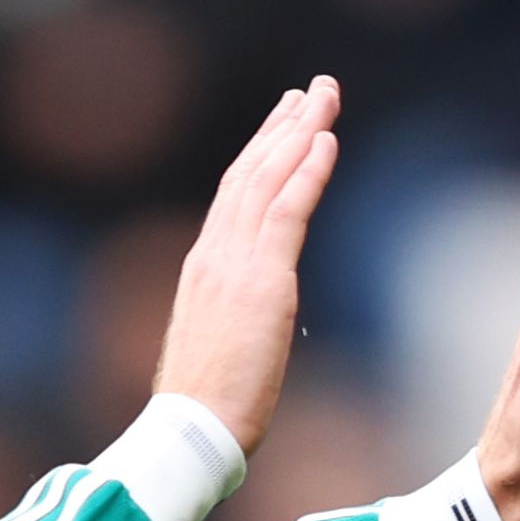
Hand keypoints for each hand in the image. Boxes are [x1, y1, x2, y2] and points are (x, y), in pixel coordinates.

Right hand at [151, 77, 342, 453]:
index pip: (235, 193)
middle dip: (285, 125)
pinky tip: (325, 143)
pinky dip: (306, 174)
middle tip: (315, 89)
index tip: (287, 118)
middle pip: (252, 172)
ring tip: (326, 98)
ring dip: (301, 134)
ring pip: (268, 181)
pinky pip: (285, 214)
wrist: (193, 432)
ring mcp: (232, 265)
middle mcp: (214, 254)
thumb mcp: (223, 343)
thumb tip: (258, 315)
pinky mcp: (259, 284)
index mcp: (205, 267)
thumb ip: (239, 313)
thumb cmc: (209, 405)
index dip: (263, 150)